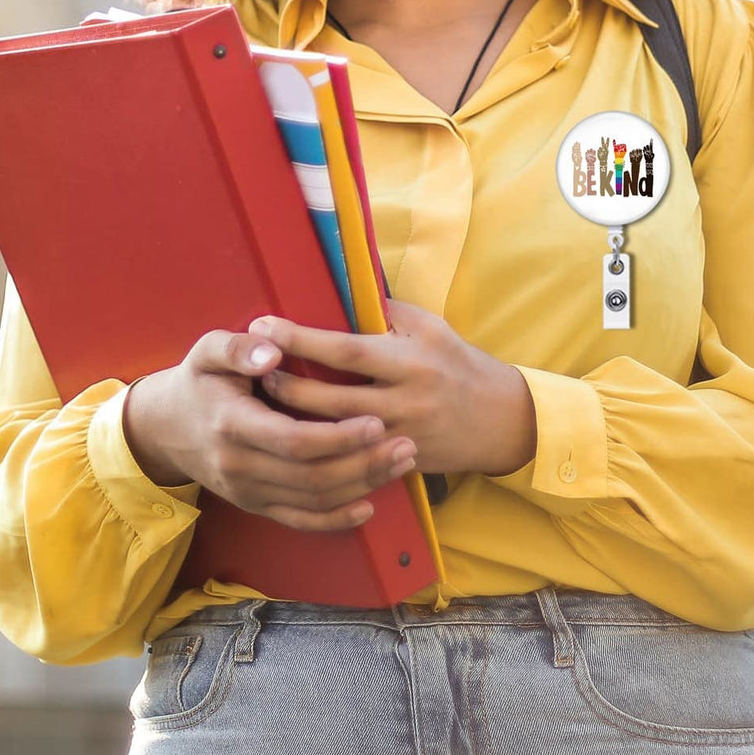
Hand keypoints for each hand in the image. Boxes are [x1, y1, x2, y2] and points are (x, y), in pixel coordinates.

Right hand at [122, 327, 421, 531]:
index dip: (338, 437)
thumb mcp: (208, 351)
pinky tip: (369, 505)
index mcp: (232, 424)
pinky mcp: (255, 505)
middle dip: (363, 464)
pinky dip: (336, 519)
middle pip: (311, 476)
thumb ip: (238, 347)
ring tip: (401, 463)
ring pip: (312, 500)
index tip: (376, 422)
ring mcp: (247, 491)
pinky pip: (299, 521)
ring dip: (361, 486)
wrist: (165, 427)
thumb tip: (273, 350)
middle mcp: (239, 466)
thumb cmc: (199, 380)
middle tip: (407, 445)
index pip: (293, 440)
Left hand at [248, 298, 535, 476]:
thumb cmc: (459, 363)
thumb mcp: (430, 326)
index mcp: (409, 360)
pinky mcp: (398, 463)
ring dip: (294, 419)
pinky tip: (292, 439)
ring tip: (263, 401)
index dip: (302, 339)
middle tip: (253, 369)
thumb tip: (340, 291)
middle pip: (331, 399)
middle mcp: (404, 400)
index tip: (265, 325)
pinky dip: (318, 449)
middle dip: (286, 384)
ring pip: (334, 435)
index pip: (346, 350)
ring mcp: (400, 437)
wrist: (500, 420)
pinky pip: (350, 461)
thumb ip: (386, 312)